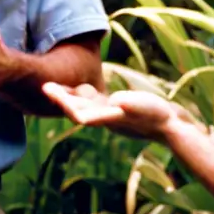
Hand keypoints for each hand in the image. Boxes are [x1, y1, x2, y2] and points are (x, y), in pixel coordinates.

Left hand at [42, 83, 177, 140]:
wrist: (170, 127)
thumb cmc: (158, 116)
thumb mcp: (145, 107)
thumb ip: (131, 104)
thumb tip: (117, 101)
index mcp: (108, 117)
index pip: (78, 112)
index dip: (63, 102)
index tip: (49, 91)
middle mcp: (104, 117)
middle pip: (76, 108)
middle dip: (60, 98)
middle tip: (44, 86)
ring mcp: (109, 115)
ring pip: (83, 105)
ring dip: (68, 96)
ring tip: (52, 86)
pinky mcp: (114, 111)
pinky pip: (93, 103)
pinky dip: (83, 96)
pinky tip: (77, 88)